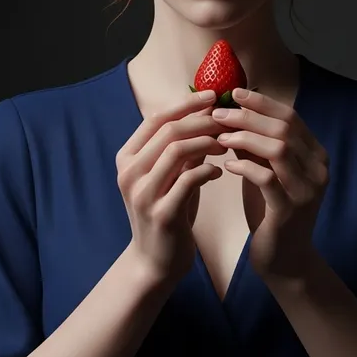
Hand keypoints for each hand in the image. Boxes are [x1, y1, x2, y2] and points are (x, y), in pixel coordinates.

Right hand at [116, 90, 225, 284]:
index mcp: (127, 157)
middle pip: (168, 130)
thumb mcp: (171, 174)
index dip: (186, 103)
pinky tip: (220, 172)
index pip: (156, 117)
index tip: (213, 95)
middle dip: (202, 120)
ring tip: (226, 145)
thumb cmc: (167, 210)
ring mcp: (142, 193)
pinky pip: (188, 180)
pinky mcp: (161, 213)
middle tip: (228, 119)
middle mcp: (129, 172)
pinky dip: (208, 170)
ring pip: (176, 150)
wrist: (156, 261)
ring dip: (207, 142)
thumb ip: (183, 147)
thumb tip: (208, 112)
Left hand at [211, 88, 328, 282]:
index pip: (290, 116)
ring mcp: (308, 189)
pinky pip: (267, 178)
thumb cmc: (270, 210)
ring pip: (278, 149)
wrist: (284, 259)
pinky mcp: (291, 210)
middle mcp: (318, 168)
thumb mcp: (264, 170)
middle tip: (219, 113)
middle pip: (283, 128)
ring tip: (220, 137)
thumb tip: (231, 111)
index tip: (234, 93)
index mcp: (315, 154)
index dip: (262, 103)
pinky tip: (226, 165)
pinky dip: (245, 166)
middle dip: (248, 116)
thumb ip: (254, 144)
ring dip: (244, 138)